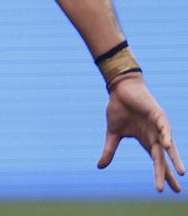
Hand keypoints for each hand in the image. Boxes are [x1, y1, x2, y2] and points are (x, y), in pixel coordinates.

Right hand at [98, 74, 184, 192]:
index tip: (166, 190)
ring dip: (174, 159)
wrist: (120, 89)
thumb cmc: (119, 109)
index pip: (157, 162)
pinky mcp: (158, 115)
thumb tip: (100, 167)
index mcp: (146, 141)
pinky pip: (164, 128)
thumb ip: (109, 150)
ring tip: (180, 172)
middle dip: (168, 174)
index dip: (162, 175)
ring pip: (168, 146)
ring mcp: (158, 126)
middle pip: (163, 159)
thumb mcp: (113, 133)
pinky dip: (166, 137)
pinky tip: (166, 146)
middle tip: (177, 191)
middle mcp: (155, 136)